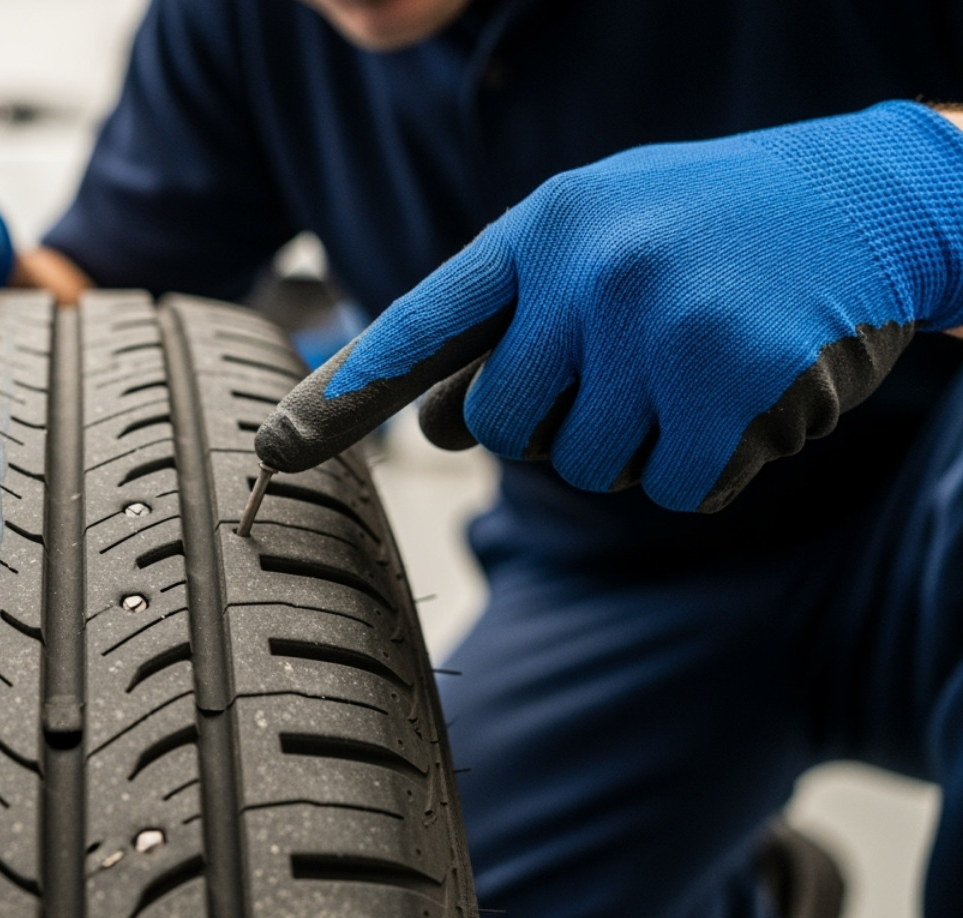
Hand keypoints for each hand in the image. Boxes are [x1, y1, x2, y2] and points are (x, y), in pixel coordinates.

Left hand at [256, 101, 962, 511]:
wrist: (874, 197)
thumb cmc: (709, 227)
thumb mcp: (597, 232)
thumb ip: (510, 317)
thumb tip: (425, 422)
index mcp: (544, 227)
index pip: (420, 322)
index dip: (345, 392)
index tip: (274, 446)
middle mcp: (591, 272)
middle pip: (501, 429)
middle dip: (554, 421)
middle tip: (627, 362)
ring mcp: (663, 328)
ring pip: (590, 469)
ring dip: (637, 442)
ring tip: (695, 358)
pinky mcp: (737, 386)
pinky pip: (677, 488)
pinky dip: (709, 462)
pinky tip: (745, 389)